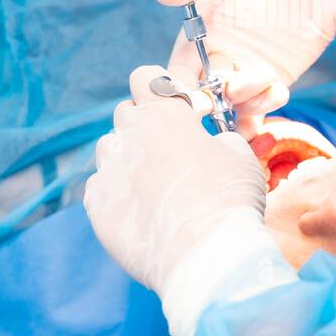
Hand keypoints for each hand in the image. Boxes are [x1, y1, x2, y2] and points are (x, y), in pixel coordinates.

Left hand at [84, 66, 294, 335]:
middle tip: (171, 150)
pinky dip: (116, 192)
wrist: (205, 258)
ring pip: (109, 149)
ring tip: (153, 183)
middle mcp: (129, 135)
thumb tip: (206, 144)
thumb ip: (215, 138)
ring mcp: (108, 171)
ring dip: (127, 156)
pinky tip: (140, 211)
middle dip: (145, 123)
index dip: (160, 88)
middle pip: (125, 113)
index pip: (145, 77)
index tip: (177, 108)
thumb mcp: (239, 156)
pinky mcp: (96, 206)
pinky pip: (100, 186)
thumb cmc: (229, 201)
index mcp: (163, 115)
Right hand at [153, 0, 335, 136]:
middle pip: (206, 95)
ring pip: (233, 106)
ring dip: (247, 105)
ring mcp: (246, 70)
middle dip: (217, 100)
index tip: (196, 97)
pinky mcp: (272, 81)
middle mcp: (220, 55)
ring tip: (270, 85)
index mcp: (201, 32)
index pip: (180, 70)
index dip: (182, 89)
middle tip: (236, 91)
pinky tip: (281, 91)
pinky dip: (265, 110)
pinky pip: (260, 108)